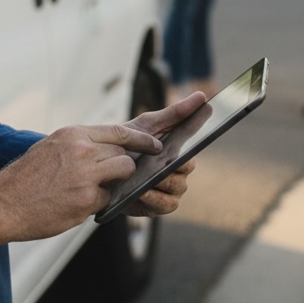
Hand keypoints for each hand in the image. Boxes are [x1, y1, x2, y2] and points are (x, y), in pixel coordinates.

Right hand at [0, 123, 162, 240]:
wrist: (3, 203)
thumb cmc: (26, 177)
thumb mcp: (51, 147)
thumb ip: (79, 145)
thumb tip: (105, 149)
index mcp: (73, 134)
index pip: (119, 131)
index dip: (141, 139)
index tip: (155, 145)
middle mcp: (82, 151)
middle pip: (124, 153)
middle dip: (124, 165)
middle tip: (115, 175)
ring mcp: (86, 175)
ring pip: (122, 173)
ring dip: (116, 183)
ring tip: (95, 189)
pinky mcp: (86, 200)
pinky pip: (107, 199)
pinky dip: (98, 203)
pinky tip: (77, 204)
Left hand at [121, 90, 206, 216]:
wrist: (101, 166)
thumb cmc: (128, 142)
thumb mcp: (148, 124)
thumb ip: (174, 112)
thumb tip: (202, 96)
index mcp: (177, 150)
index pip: (194, 144)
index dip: (198, 135)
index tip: (198, 129)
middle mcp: (177, 171)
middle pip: (186, 168)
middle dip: (174, 163)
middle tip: (162, 158)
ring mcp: (168, 189)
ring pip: (177, 186)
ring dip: (162, 180)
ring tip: (147, 176)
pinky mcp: (157, 206)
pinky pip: (166, 204)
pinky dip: (156, 198)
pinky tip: (143, 191)